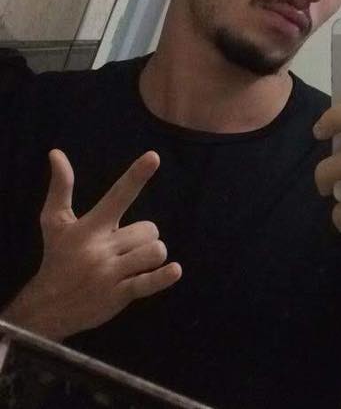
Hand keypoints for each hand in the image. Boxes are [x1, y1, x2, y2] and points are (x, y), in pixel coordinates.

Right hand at [2, 150, 181, 339]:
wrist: (45, 309)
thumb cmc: (57, 258)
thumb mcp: (55, 223)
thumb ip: (61, 187)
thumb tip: (56, 153)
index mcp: (90, 227)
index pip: (118, 195)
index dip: (136, 176)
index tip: (154, 156)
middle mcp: (101, 248)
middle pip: (149, 229)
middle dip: (143, 237)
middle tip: (123, 249)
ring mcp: (110, 273)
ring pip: (154, 251)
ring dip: (151, 256)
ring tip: (132, 264)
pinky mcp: (119, 294)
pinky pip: (147, 282)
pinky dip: (163, 277)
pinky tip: (174, 270)